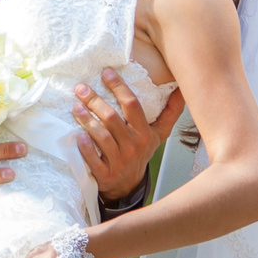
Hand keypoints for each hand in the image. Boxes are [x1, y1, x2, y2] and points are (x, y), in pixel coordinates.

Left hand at [72, 70, 182, 204]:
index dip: (119, 87)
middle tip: (81, 88)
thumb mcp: (159, 133)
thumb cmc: (140, 152)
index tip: (106, 72)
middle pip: (113, 119)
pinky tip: (78, 136)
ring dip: (87, 121)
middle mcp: (133, 146)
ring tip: (76, 107)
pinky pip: (94, 160)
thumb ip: (170, 112)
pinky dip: (85, 148)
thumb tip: (182, 89)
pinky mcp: (105, 175)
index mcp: (145, 133)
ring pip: (102, 138)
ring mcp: (119, 161)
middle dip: (95, 101)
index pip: (132, 105)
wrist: (128, 184)